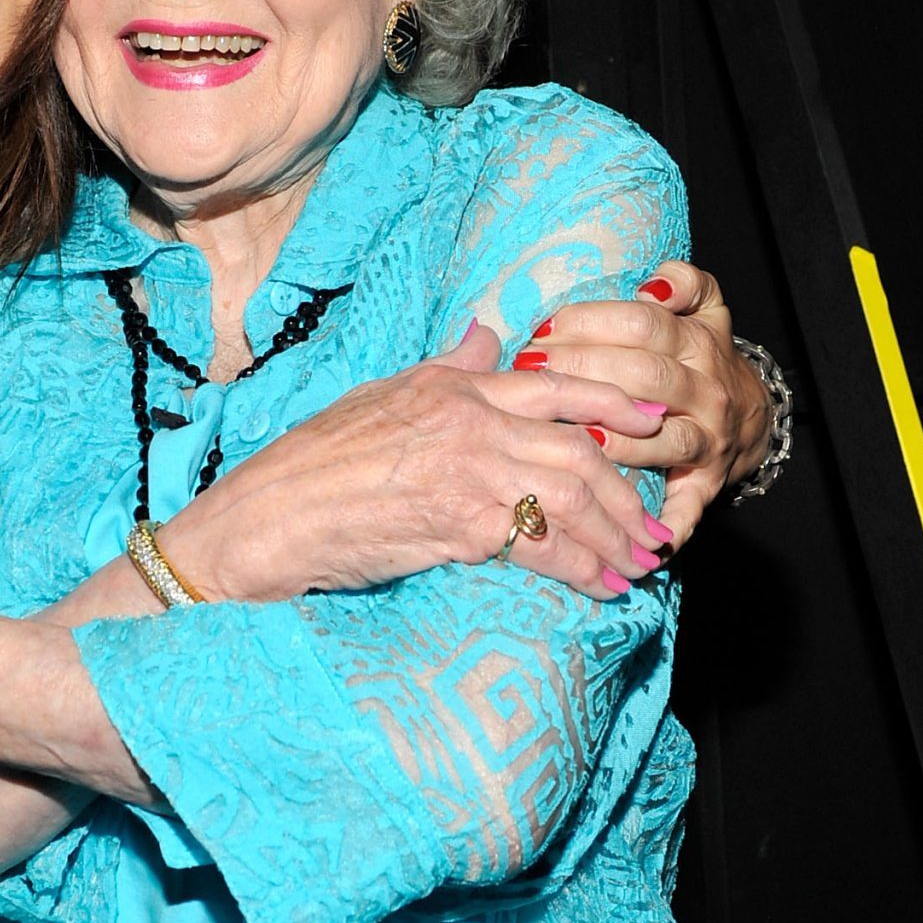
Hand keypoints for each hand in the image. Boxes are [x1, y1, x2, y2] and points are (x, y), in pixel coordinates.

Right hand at [166, 320, 672, 604]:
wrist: (267, 519)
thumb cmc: (312, 468)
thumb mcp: (381, 398)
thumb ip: (444, 370)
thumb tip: (486, 334)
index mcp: (452, 387)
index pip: (555, 384)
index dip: (614, 404)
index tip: (656, 423)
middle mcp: (468, 418)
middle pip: (576, 447)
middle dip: (626, 493)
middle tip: (655, 529)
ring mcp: (465, 468)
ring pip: (569, 494)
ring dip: (613, 536)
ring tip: (639, 567)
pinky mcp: (458, 522)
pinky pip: (541, 544)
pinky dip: (580, 567)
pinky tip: (600, 588)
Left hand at [518, 261, 771, 547]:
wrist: (752, 416)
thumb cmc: (700, 358)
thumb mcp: (704, 308)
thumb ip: (682, 283)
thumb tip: (654, 282)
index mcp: (699, 341)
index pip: (642, 324)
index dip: (589, 323)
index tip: (541, 329)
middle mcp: (706, 389)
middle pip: (643, 375)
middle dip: (581, 370)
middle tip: (529, 371)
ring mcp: (707, 439)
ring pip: (656, 437)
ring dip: (607, 437)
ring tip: (561, 431)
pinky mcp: (705, 483)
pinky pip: (686, 506)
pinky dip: (665, 525)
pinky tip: (634, 536)